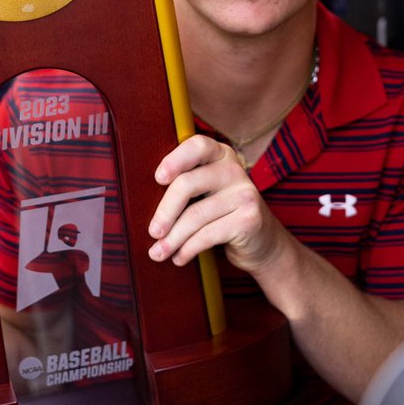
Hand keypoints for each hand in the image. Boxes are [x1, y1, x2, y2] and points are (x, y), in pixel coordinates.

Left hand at [148, 134, 288, 273]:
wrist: (263, 244)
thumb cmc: (223, 216)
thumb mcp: (209, 192)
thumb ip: (186, 184)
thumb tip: (140, 198)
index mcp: (222, 155)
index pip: (197, 146)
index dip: (175, 159)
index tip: (158, 179)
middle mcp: (235, 170)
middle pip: (188, 184)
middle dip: (164, 211)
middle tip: (153, 232)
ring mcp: (245, 194)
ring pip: (195, 216)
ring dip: (172, 239)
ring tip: (158, 253)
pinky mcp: (249, 220)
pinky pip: (207, 235)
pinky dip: (188, 250)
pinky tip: (179, 258)